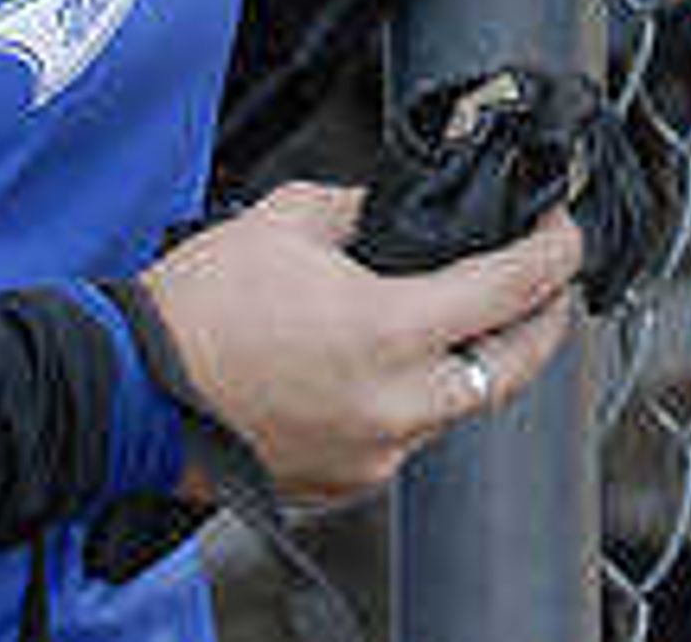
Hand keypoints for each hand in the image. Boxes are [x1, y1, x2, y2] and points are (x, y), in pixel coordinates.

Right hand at [130, 182, 583, 506]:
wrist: (125, 392)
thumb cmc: (194, 309)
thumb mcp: (286, 220)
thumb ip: (360, 208)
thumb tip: (392, 209)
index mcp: (388, 333)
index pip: (509, 291)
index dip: (553, 255)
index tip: (565, 232)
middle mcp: (393, 405)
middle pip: (512, 369)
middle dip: (546, 323)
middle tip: (554, 285)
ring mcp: (370, 453)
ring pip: (459, 409)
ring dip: (479, 364)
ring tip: (480, 320)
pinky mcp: (341, 483)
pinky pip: (407, 439)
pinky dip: (420, 401)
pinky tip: (406, 367)